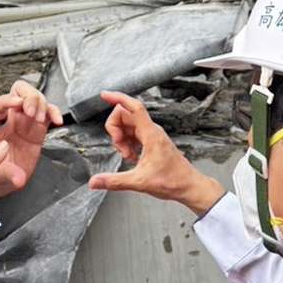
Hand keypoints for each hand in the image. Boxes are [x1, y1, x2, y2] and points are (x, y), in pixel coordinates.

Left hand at [0, 80, 62, 197]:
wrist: (1, 182)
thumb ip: (8, 173)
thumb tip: (20, 178)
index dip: (8, 100)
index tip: (17, 103)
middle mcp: (8, 119)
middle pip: (19, 92)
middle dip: (27, 98)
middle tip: (31, 112)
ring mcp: (24, 122)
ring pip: (35, 99)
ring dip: (40, 104)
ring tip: (40, 119)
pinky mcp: (37, 128)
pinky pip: (48, 113)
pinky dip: (54, 112)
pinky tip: (58, 120)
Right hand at [88, 91, 224, 214]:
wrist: (188, 186)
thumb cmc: (172, 181)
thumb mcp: (139, 182)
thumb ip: (114, 182)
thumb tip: (94, 182)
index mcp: (150, 134)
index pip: (133, 107)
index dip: (117, 98)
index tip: (104, 95)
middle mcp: (151, 131)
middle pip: (124, 115)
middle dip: (115, 130)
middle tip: (120, 148)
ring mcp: (151, 135)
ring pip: (127, 125)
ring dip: (121, 139)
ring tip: (128, 156)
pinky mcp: (151, 141)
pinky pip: (132, 133)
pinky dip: (126, 143)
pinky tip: (131, 156)